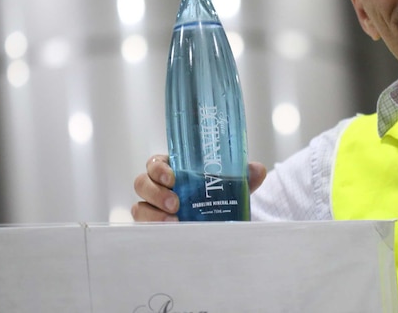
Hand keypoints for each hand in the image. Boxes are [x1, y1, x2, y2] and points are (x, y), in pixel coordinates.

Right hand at [131, 155, 267, 221]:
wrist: (218, 218)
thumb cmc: (217, 193)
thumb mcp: (231, 183)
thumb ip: (244, 175)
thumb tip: (258, 169)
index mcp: (171, 169)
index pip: (155, 164)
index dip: (159, 169)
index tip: (173, 177)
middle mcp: (157, 187)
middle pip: (142, 183)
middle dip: (156, 192)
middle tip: (176, 203)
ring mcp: (152, 208)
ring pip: (140, 207)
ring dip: (154, 214)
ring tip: (174, 221)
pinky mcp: (153, 226)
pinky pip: (144, 227)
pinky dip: (154, 229)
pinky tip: (171, 233)